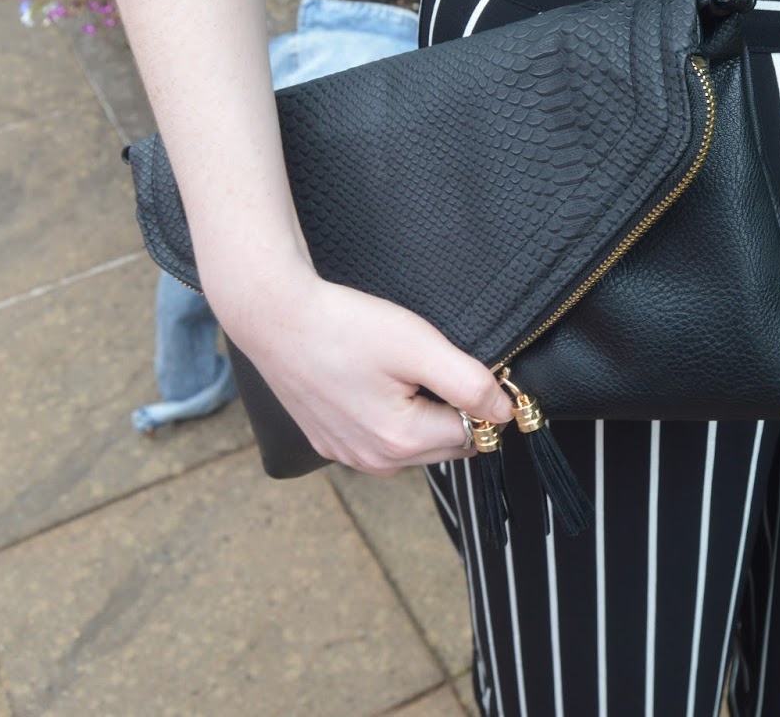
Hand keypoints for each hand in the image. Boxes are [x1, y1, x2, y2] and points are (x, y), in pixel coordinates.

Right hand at [210, 264, 514, 475]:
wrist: (274, 317)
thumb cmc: (343, 326)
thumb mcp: (419, 346)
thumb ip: (469, 383)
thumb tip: (505, 411)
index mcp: (401, 442)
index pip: (475, 432)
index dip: (482, 398)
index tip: (464, 365)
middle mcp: (376, 461)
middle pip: (446, 444)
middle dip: (452, 410)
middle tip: (430, 362)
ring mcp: (349, 456)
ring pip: (415, 444)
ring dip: (423, 414)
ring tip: (399, 369)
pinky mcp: (330, 443)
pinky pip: (381, 439)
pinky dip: (390, 416)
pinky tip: (373, 380)